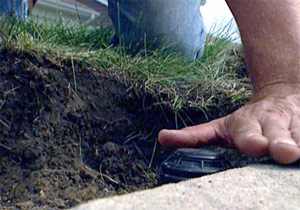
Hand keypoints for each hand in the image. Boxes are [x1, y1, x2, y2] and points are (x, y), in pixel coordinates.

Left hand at [158, 92, 299, 163]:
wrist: (282, 99)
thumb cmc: (247, 123)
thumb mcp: (218, 128)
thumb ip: (193, 136)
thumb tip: (162, 138)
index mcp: (246, 123)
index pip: (247, 132)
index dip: (251, 138)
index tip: (254, 146)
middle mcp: (272, 121)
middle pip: (277, 132)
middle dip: (279, 141)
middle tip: (281, 151)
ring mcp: (295, 123)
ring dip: (299, 140)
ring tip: (295, 152)